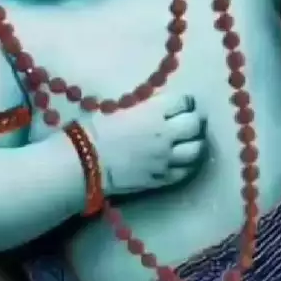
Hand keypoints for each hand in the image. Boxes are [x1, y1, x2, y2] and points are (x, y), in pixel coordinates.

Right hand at [87, 94, 207, 196]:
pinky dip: (186, 165)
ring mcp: (166, 158)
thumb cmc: (95, 131)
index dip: (185, 103)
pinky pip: (184, 171)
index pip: (185, 102)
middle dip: (194, 121)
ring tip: (190, 143)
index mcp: (155, 111)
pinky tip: (181, 162)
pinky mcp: (161, 179)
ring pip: (196, 150)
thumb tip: (158, 107)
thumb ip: (145, 108)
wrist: (84, 163)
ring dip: (195, 144)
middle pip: (195, 124)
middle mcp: (166, 134)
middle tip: (188, 123)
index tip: (181, 105)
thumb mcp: (121, 109)